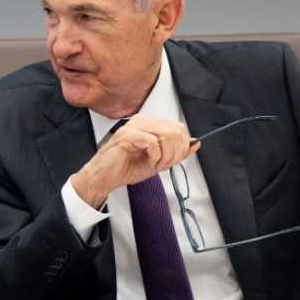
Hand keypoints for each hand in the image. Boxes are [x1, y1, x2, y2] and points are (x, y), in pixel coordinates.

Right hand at [70, 115, 198, 207]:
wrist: (103, 178)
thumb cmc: (125, 169)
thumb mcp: (158, 161)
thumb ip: (176, 152)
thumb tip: (196, 144)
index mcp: (149, 125)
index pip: (178, 127)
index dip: (182, 146)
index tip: (173, 161)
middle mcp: (142, 121)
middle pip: (176, 130)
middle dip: (176, 152)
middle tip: (165, 165)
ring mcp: (134, 127)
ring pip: (167, 134)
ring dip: (166, 155)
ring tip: (157, 165)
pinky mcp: (127, 135)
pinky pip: (152, 142)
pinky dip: (155, 156)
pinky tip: (149, 163)